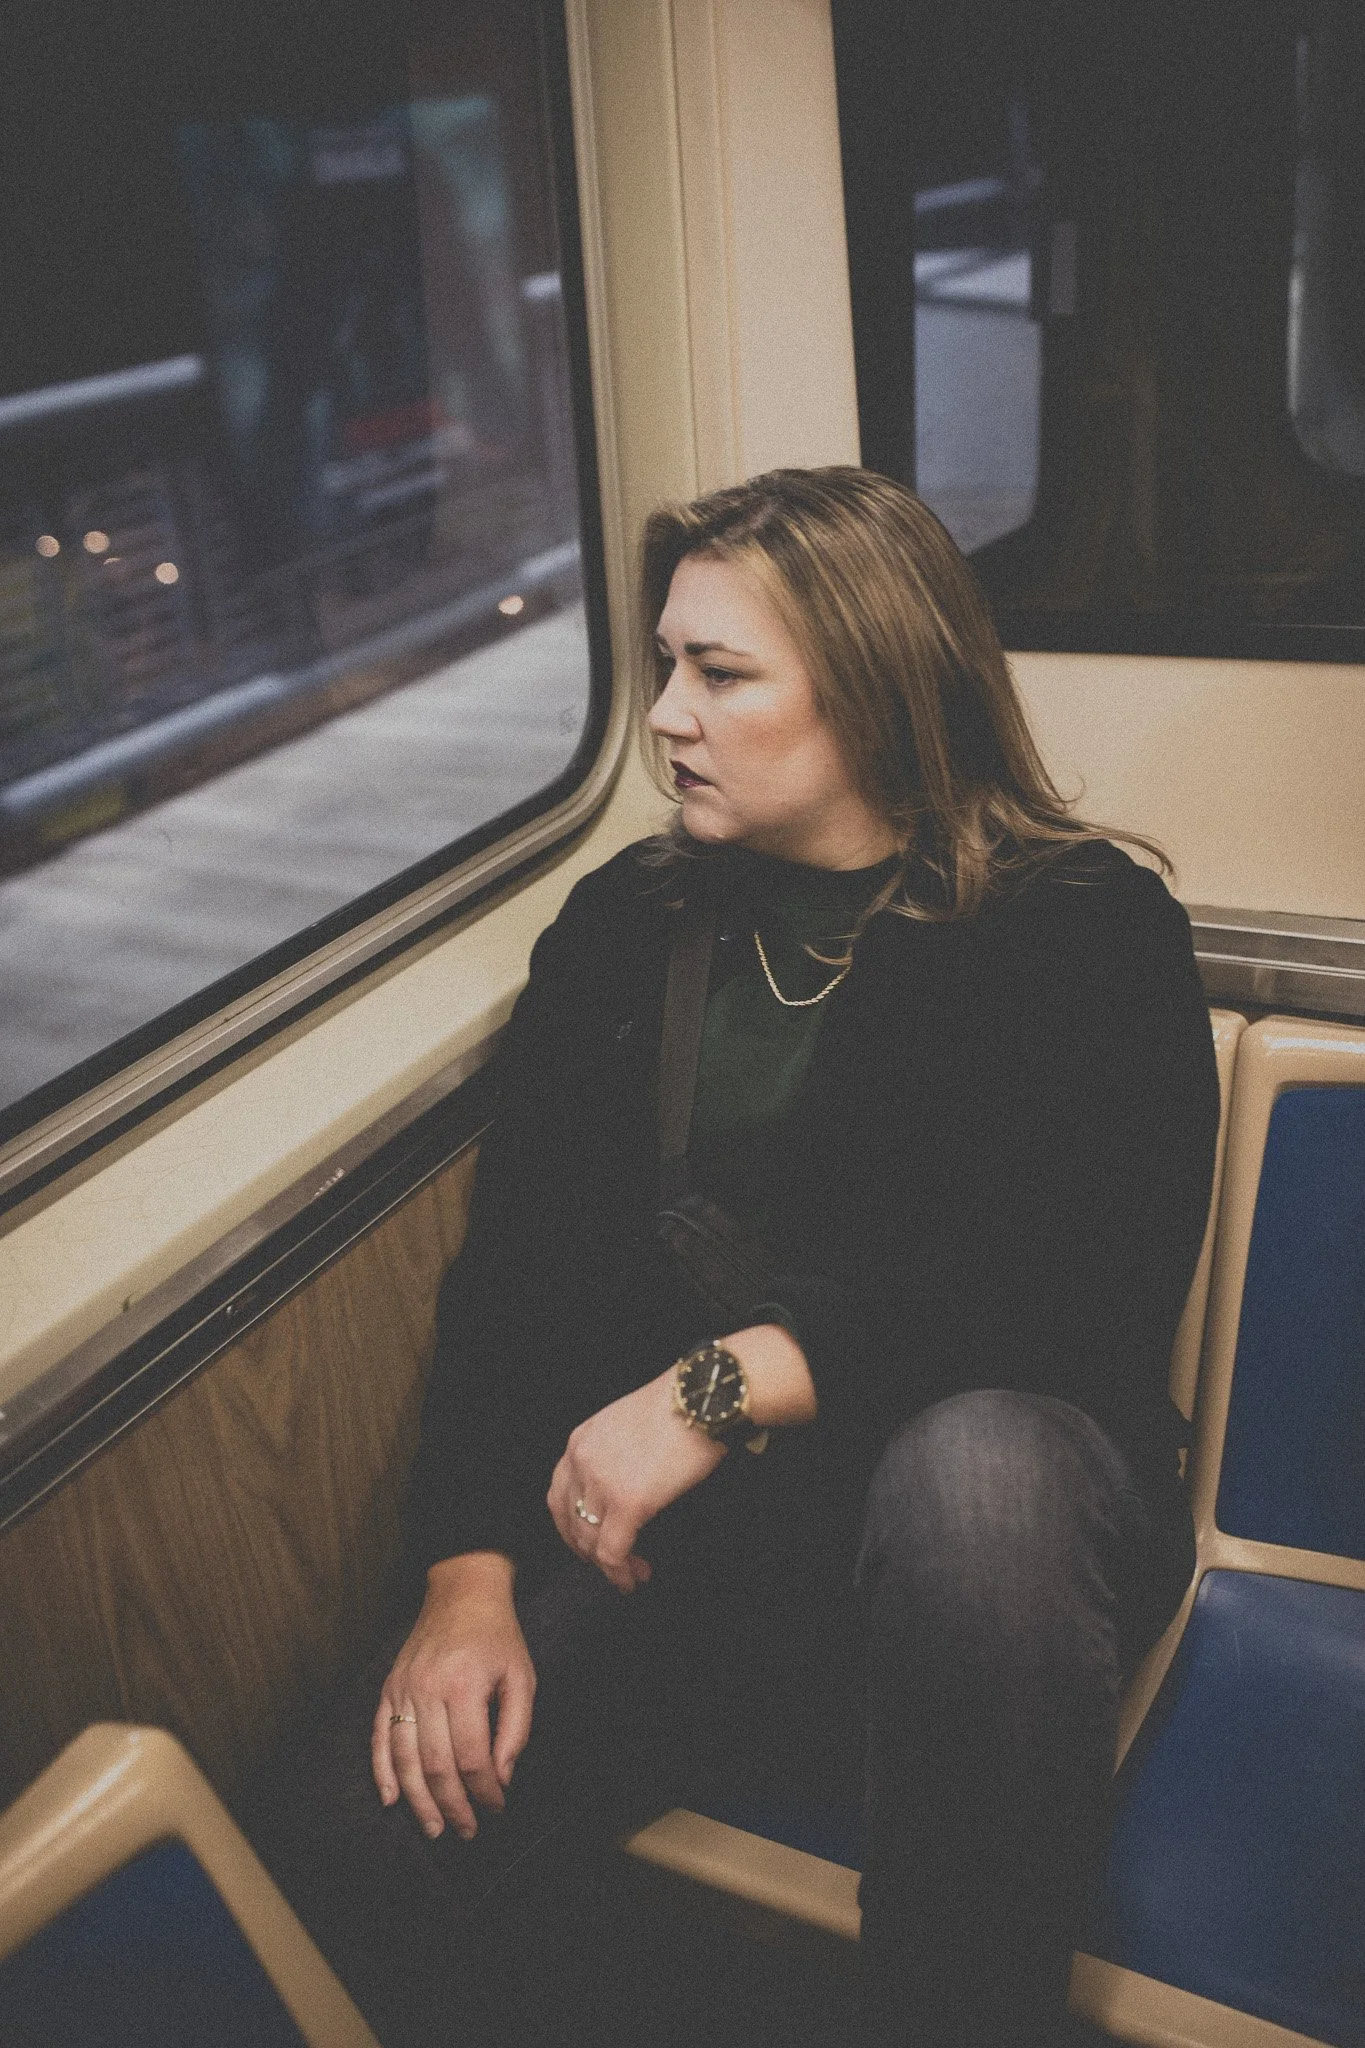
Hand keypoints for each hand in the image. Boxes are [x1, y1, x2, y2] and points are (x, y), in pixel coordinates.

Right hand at [372, 1552, 533, 1841]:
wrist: (462, 1592)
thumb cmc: (498, 1637)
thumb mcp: (522, 1676)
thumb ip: (517, 1728)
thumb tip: (502, 1777)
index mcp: (464, 1687)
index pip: (472, 1758)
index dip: (484, 1791)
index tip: (497, 1808)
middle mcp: (427, 1690)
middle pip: (435, 1766)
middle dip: (453, 1806)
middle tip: (467, 1830)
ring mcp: (403, 1690)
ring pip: (404, 1759)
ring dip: (418, 1801)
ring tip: (435, 1828)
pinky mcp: (389, 1688)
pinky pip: (379, 1737)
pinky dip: (383, 1772)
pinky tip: (392, 1799)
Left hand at [546, 1369, 724, 1592]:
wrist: (703, 1399)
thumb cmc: (679, 1406)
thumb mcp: (627, 1424)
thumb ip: (612, 1454)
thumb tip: (623, 1485)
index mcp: (580, 1441)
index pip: (559, 1496)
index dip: (571, 1527)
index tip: (587, 1543)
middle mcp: (582, 1462)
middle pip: (570, 1522)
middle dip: (587, 1551)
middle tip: (609, 1566)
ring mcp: (601, 1483)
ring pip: (590, 1542)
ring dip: (608, 1566)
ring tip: (631, 1574)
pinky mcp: (627, 1503)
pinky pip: (612, 1552)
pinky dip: (620, 1572)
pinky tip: (634, 1577)